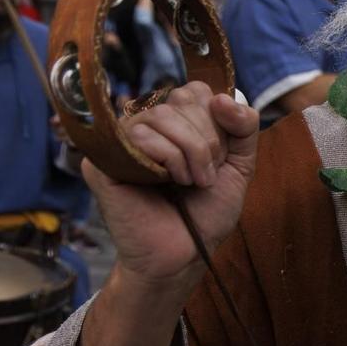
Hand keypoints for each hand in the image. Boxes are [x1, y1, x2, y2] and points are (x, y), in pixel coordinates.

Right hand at [88, 82, 259, 294]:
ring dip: (190, 153)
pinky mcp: (101, 159)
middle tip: (204, 177)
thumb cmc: (206, 213)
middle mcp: (146, 126)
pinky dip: (166, 160)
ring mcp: (122, 141)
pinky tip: (165, 182)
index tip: (219, 158)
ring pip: (162, 116)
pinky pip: (140, 136)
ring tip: (189, 182)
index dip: (217, 121)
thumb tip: (222, 98)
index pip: (196, 91)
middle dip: (207, 141)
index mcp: (175, 123)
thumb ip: (244, 127)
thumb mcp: (240, 166)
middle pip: (182, 100)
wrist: (185, 254)